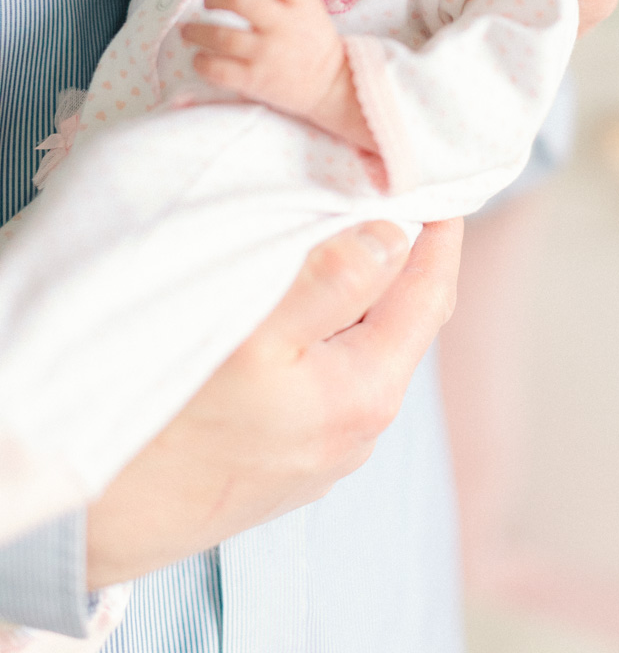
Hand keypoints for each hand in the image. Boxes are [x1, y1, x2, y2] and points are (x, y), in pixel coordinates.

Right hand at [86, 217, 461, 587]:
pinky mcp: (291, 451)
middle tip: (385, 190)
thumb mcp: (254, 337)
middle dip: (403, 253)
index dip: (440, 231)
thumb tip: (392, 237)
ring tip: (336, 229)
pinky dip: (328, 322)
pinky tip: (295, 297)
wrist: (96, 522)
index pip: (429, 293)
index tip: (435, 177)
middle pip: (403, 318)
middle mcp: (360, 427)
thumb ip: (331, 282)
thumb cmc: (169, 428)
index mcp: (367, 393)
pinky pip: (330, 368)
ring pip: (364, 342)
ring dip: (360, 287)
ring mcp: (326, 445)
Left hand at [182, 0, 345, 116]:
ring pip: (222, 37)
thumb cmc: (314, 41)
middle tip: (207, 2)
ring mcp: (270, 54)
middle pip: (239, 1)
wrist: (333, 85)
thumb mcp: (310, 8)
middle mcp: (285, 25)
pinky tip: (200, 60)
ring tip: (189, 31)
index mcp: (302, 3)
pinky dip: (203, 63)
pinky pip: (219, 70)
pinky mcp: (257, 81)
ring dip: (197, 32)